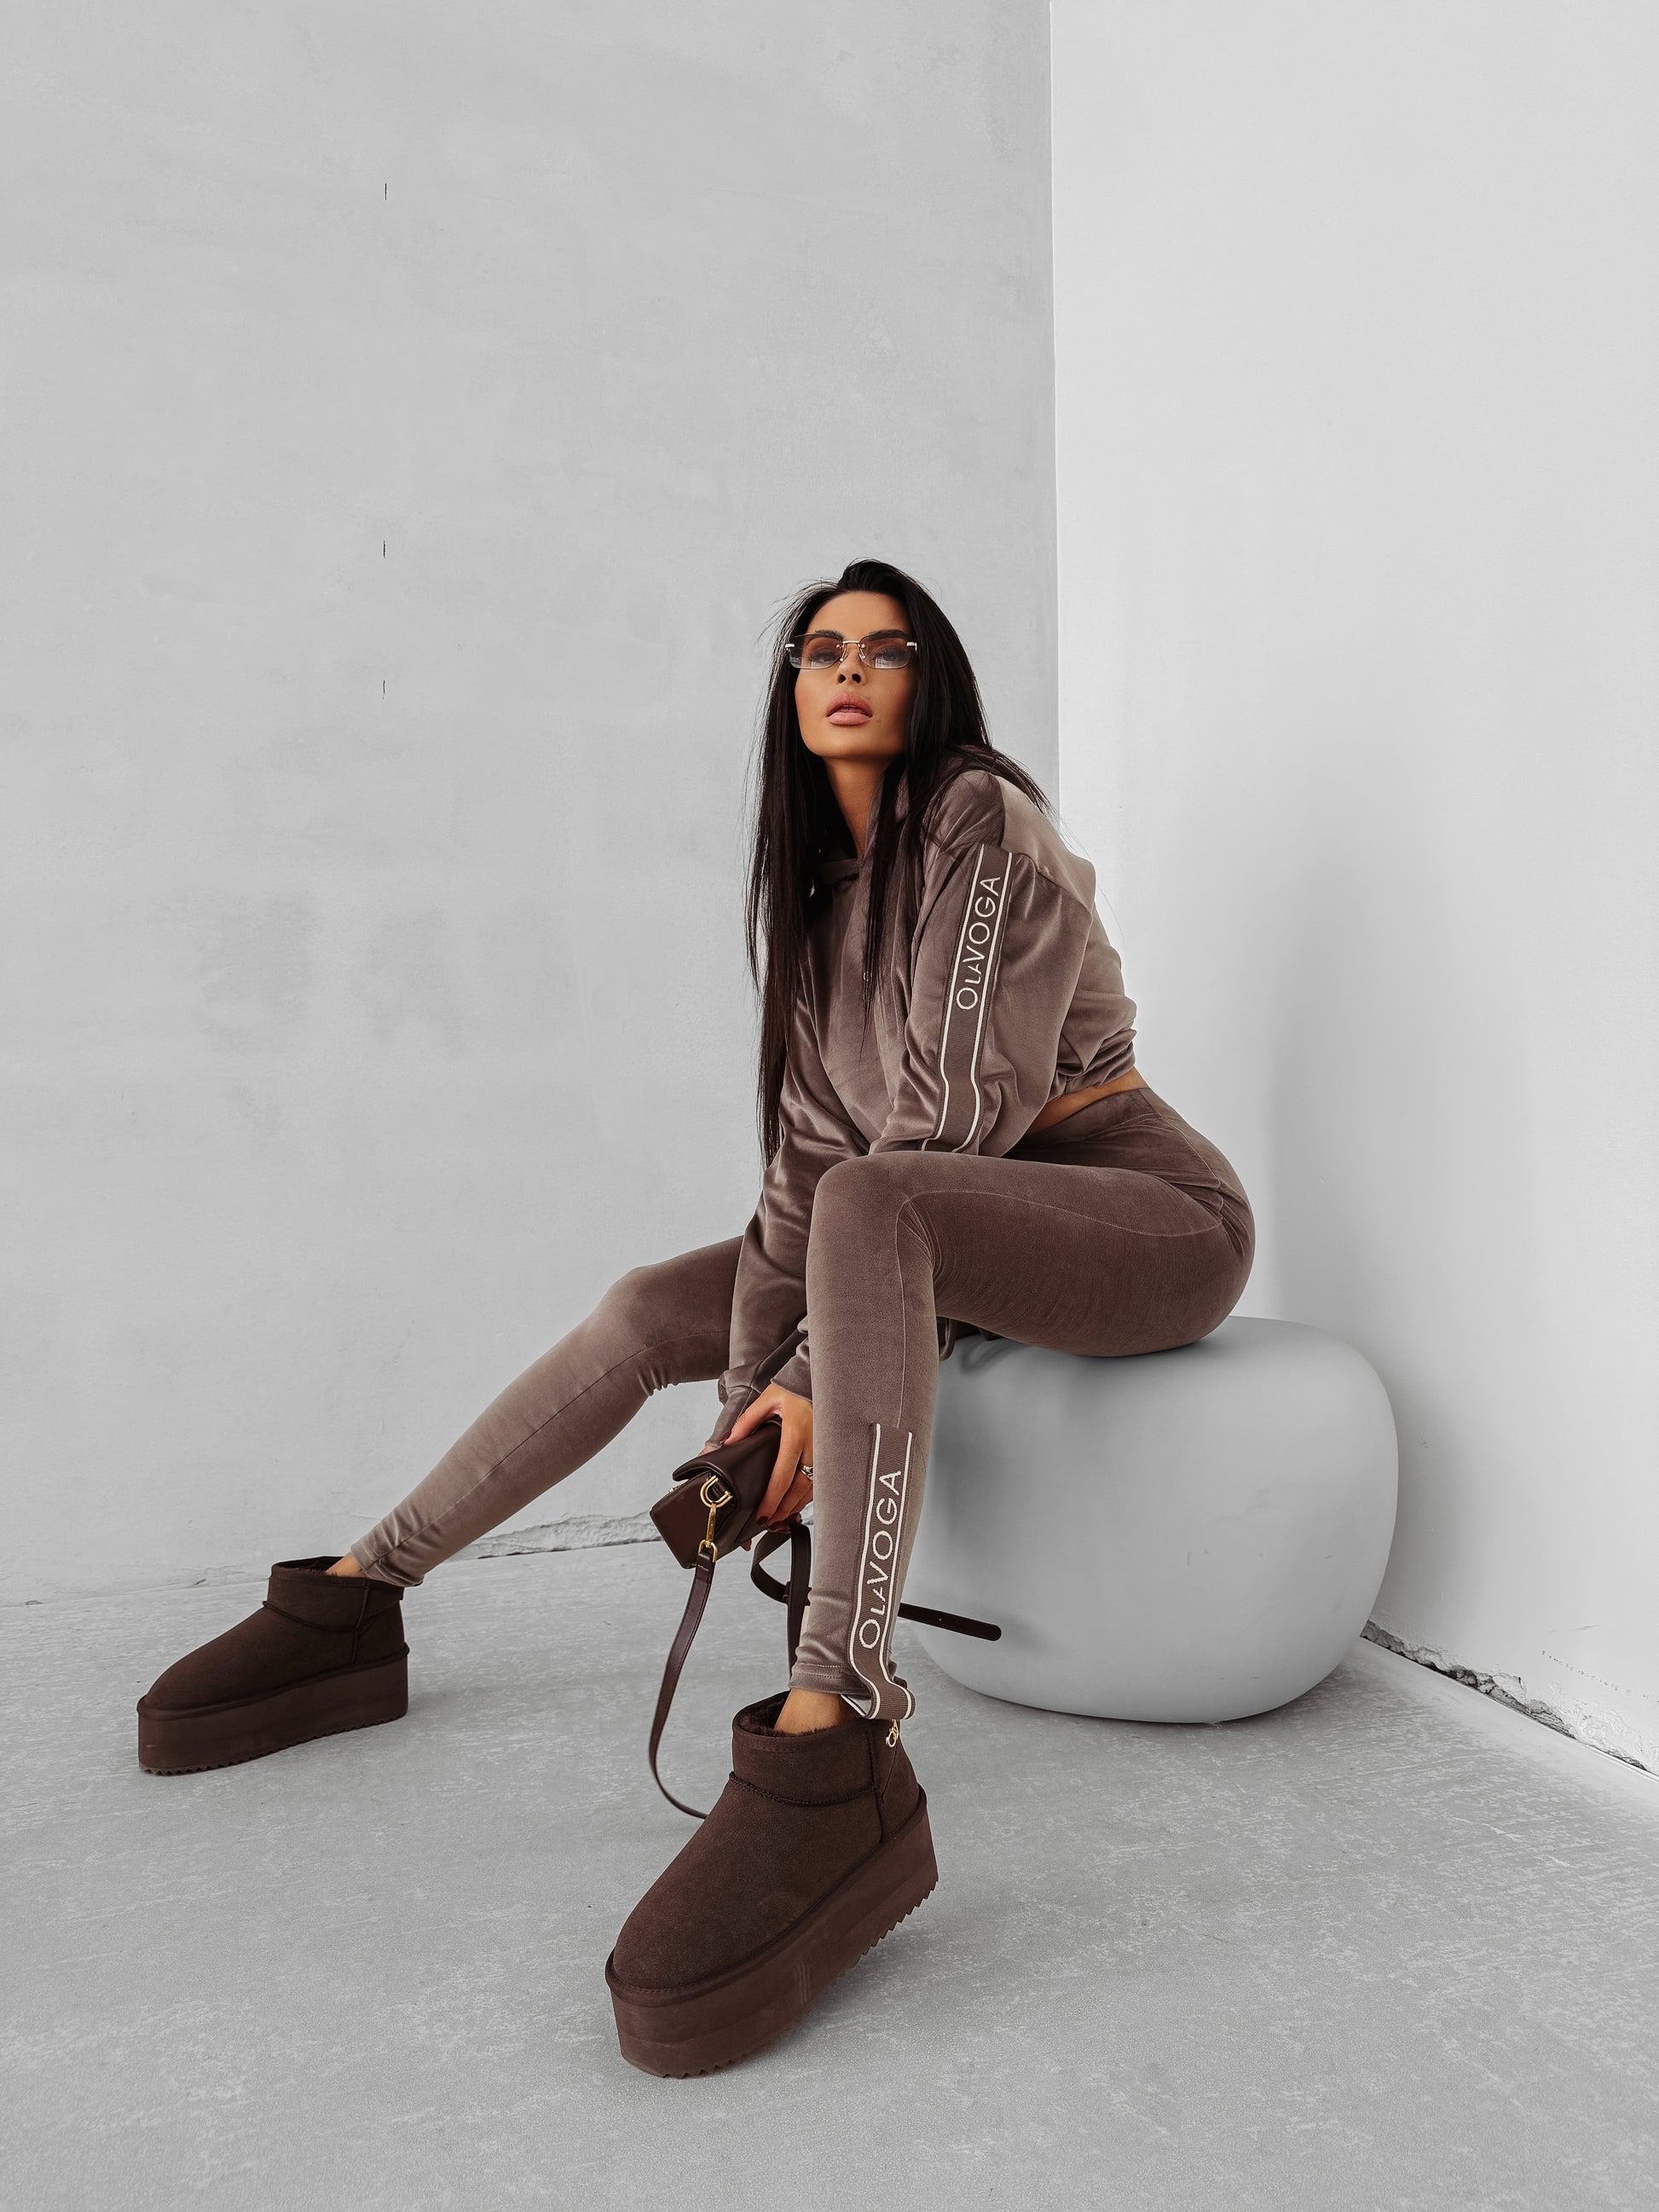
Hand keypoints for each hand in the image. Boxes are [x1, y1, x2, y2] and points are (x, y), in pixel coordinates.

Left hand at [723, 1383, 814, 1531]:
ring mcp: (825, 1452)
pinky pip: (821, 1480)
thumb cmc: (795, 1389)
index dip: (771, 1501)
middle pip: (798, 1490)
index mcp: (795, 1437)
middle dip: (783, 1510)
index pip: (782, 1478)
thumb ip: (747, 1422)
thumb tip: (729, 1441)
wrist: (822, 1380)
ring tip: (781, 1516)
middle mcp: (814, 1448)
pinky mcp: (831, 1453)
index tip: (762, 1515)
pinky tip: (799, 1501)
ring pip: (812, 1489)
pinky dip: (809, 1494)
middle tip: (769, 1522)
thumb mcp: (768, 1400)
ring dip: (796, 1505)